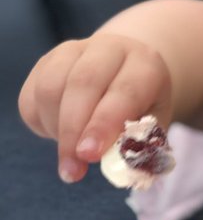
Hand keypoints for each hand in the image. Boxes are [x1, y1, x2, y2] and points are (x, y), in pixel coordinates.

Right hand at [18, 33, 173, 182]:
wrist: (125, 73)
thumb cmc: (142, 106)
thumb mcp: (152, 125)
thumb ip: (139, 146)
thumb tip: (121, 171)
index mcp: (145, 63)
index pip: (124, 91)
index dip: (105, 124)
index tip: (90, 156)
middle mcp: (108, 49)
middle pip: (83, 83)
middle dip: (74, 130)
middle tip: (73, 167)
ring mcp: (73, 51)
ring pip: (51, 89)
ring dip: (56, 130)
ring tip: (71, 154)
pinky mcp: (45, 63)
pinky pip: (32, 98)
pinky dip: (42, 124)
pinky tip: (60, 134)